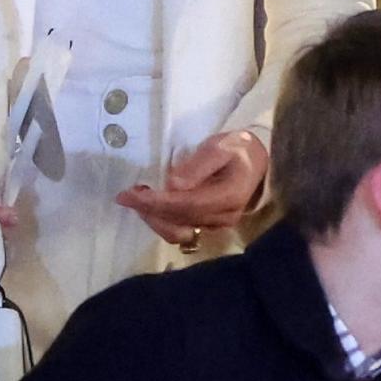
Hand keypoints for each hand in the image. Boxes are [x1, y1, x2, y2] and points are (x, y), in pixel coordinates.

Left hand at [116, 130, 267, 244]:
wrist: (255, 162)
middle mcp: (225, 217)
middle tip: (126, 196)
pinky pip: (182, 233)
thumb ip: (198, 165)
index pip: (186, 205)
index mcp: (229, 196)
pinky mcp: (210, 228)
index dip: (156, 202)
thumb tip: (173, 184)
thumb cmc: (237, 150)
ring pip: (178, 233)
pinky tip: (151, 208)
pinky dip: (162, 222)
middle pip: (179, 222)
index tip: (130, 194)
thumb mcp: (220, 146)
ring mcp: (218, 226)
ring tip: (137, 201)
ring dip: (153, 219)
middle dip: (149, 211)